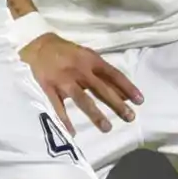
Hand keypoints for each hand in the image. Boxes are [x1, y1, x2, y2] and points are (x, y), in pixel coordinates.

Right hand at [20, 33, 141, 134]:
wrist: (38, 45)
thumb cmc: (67, 52)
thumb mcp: (87, 57)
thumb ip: (104, 75)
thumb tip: (123, 94)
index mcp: (91, 60)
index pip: (114, 75)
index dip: (127, 88)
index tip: (139, 101)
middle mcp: (79, 70)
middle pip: (101, 89)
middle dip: (116, 104)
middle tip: (130, 117)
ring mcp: (64, 79)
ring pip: (82, 99)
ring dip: (95, 114)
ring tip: (107, 128)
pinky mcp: (49, 87)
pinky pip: (58, 107)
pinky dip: (65, 120)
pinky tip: (72, 132)